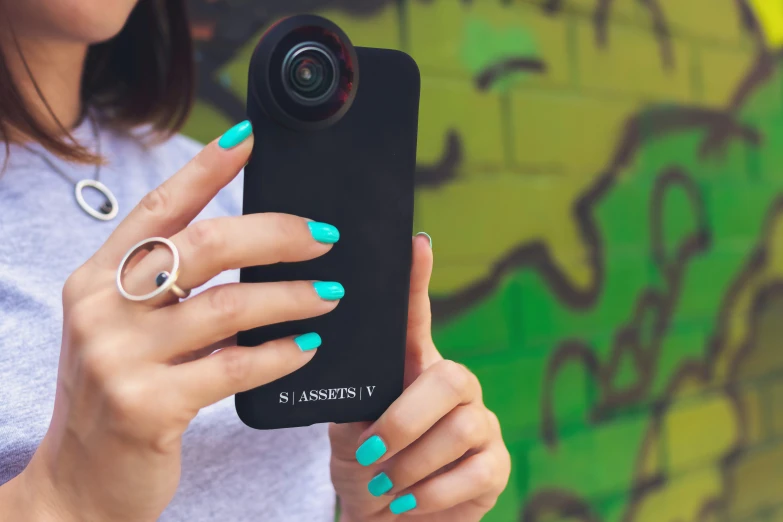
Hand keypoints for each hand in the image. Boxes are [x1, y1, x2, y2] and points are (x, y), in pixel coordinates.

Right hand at [0, 122, 343, 521]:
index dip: (207, 169)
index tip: (250, 138)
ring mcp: (119, 358)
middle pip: (205, 246)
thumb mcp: (126, 332)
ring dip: (291, 297)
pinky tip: (307, 347)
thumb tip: (254, 252)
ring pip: (228, 306)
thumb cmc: (118, 396)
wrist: (81, 483)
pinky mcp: (147, 406)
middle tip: (325, 237)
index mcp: (97, 279)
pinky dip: (280, 354)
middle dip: (276, 235)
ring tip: (330, 294)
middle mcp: (102, 309)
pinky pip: (234, 367)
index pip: (159, 208)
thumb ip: (170, 292)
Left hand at [329, 235, 510, 520]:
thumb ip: (354, 394)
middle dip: (404, 421)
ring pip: (461, 428)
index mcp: (413, 369)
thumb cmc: (366, 466)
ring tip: (383, 486)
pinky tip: (407, 501)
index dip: (418, 281)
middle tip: (370, 454)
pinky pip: (476, 472)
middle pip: (449, 379)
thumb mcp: (349, 428)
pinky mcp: (496, 466)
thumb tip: (330, 356)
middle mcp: (454, 387)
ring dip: (411, 465)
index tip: (415, 244)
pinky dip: (432, 493)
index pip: (417, 318)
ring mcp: (480, 424)